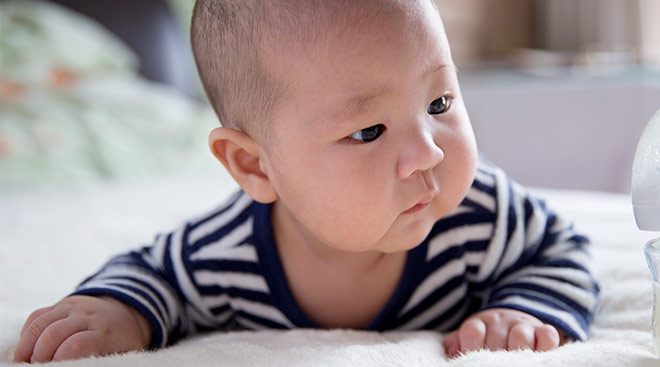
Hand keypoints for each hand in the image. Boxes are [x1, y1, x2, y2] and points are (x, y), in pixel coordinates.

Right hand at [13, 295, 152, 362]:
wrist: (122, 313)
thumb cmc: (121, 343)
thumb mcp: (125, 352)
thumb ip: (106, 360)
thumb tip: (84, 365)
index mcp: (105, 331)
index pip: (77, 344)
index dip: (60, 360)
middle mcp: (87, 315)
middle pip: (54, 333)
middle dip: (40, 355)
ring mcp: (72, 307)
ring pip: (41, 323)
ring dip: (27, 347)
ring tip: (24, 364)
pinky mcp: (60, 305)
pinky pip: (36, 316)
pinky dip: (26, 335)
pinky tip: (25, 351)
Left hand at [442, 308, 561, 356]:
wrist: (512, 319)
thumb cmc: (487, 336)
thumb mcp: (470, 336)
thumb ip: (458, 342)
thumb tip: (452, 351)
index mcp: (479, 323)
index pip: (472, 331)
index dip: (471, 346)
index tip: (472, 359)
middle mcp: (500, 322)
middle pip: (497, 337)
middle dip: (496, 355)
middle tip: (496, 365)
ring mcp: (522, 324)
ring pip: (522, 335)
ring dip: (519, 352)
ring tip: (515, 365)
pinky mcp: (542, 330)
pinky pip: (548, 334)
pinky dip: (546, 345)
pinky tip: (541, 355)